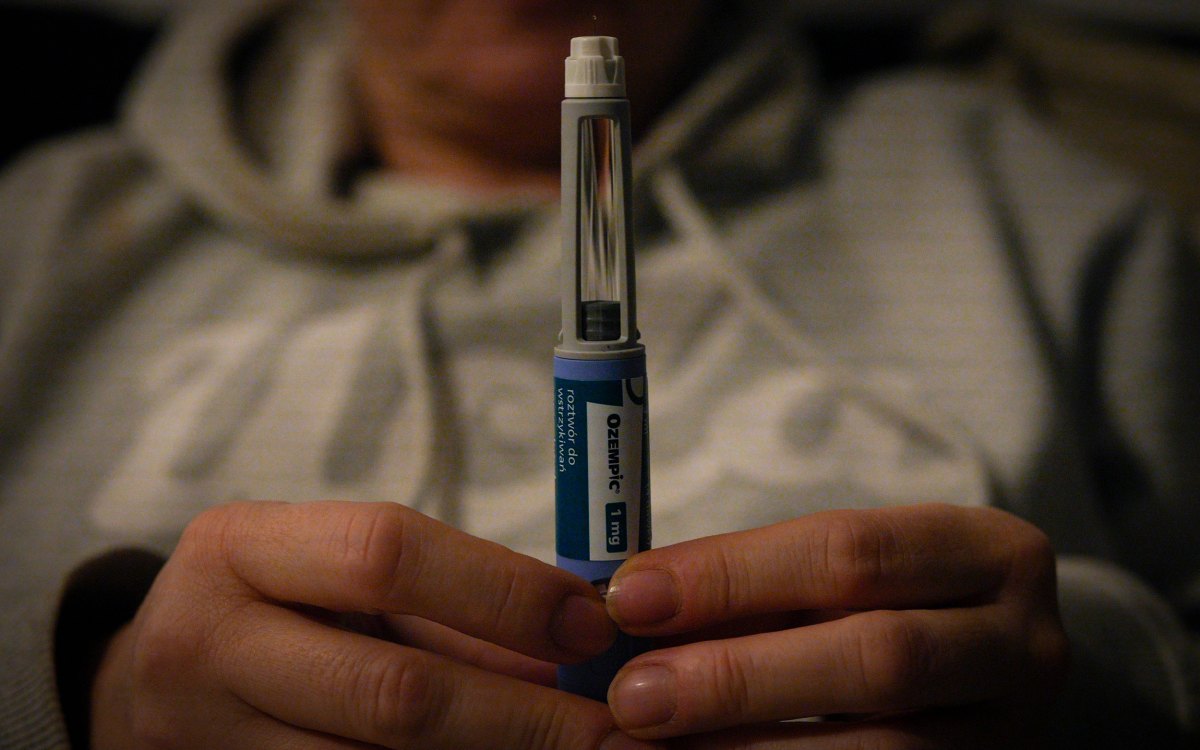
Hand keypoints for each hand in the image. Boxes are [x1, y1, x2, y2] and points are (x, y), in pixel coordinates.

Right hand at [90, 500, 658, 748]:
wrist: (149, 687)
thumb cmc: (276, 609)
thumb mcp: (335, 577)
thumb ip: (449, 603)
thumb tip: (581, 644)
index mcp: (241, 547)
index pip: (387, 553)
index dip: (503, 592)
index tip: (590, 625)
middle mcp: (208, 642)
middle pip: (392, 690)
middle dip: (520, 716)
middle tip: (612, 730)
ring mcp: (205, 739)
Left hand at [603, 504, 1069, 747]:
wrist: (982, 672)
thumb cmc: (885, 604)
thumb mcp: (838, 574)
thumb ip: (753, 583)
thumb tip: (629, 608)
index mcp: (987, 552)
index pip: (850, 552)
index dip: (732, 575)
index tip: (630, 598)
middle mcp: (1022, 645)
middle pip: (877, 659)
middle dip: (740, 677)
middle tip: (634, 695)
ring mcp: (1014, 734)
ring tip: (652, 747)